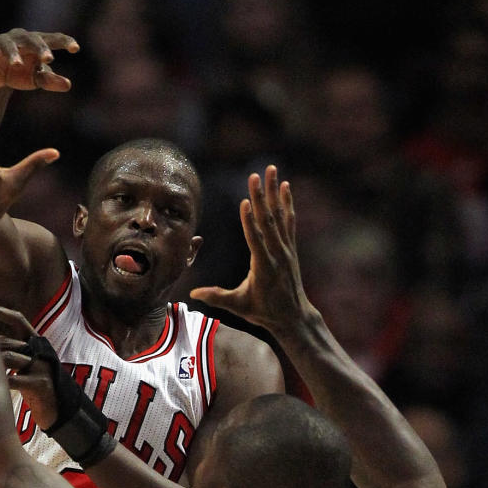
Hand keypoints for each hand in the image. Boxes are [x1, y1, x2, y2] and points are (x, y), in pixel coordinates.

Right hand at [0, 28, 78, 91]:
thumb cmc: (22, 74)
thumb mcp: (37, 78)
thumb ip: (51, 80)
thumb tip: (68, 85)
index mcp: (37, 42)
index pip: (54, 39)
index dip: (65, 42)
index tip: (76, 49)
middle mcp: (20, 38)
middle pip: (33, 39)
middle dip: (40, 48)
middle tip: (48, 58)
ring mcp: (2, 43)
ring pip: (8, 46)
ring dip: (13, 54)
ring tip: (17, 63)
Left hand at [0, 306, 59, 429]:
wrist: (61, 411)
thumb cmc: (38, 387)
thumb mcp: (28, 364)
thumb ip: (13, 350)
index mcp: (37, 344)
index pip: (19, 321)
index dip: (2, 312)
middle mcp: (40, 352)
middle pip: (6, 342)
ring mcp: (42, 368)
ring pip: (8, 357)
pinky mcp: (40, 385)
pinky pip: (13, 379)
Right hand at [190, 165, 311, 336]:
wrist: (293, 317)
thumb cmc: (264, 312)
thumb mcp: (239, 307)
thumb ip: (217, 297)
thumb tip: (193, 294)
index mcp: (264, 267)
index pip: (255, 239)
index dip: (249, 220)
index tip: (245, 201)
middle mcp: (277, 254)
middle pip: (268, 221)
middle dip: (261, 197)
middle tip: (255, 175)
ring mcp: (286, 249)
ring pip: (279, 216)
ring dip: (274, 192)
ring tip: (272, 171)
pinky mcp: (290, 248)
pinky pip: (289, 221)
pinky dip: (287, 204)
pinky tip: (286, 187)